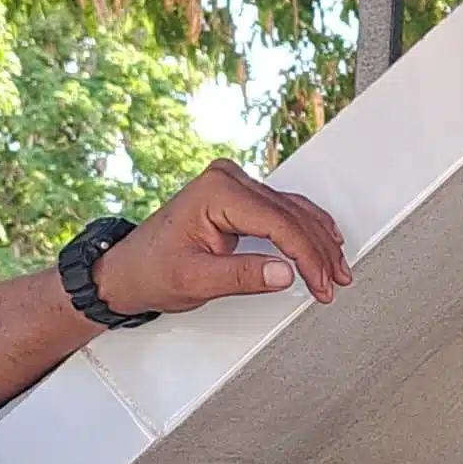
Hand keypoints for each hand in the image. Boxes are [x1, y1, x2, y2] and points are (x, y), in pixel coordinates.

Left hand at [97, 159, 349, 311]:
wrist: (126, 270)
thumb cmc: (150, 271)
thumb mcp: (196, 280)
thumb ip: (243, 276)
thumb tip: (285, 273)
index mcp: (216, 191)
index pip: (278, 222)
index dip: (306, 257)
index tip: (320, 283)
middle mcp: (227, 180)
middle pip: (291, 215)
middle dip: (318, 252)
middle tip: (334, 282)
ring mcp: (232, 185)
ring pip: (292, 210)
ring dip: (318, 240)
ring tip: (336, 268)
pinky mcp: (237, 197)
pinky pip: (282, 210)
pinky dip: (305, 229)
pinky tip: (324, 241)